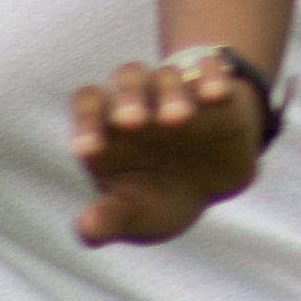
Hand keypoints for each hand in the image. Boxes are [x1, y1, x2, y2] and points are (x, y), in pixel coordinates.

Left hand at [70, 55, 262, 247]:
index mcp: (111, 127)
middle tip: (132, 121)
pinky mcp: (216, 94)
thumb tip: (88, 229)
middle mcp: (142, 101)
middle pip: (128, 80)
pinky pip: (210, 71)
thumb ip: (111, 218)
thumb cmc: (158, 196)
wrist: (212, 184)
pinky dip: (211, 77)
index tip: (87, 150)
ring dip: (170, 92)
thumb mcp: (137, 214)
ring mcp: (179, 94)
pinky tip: (215, 96)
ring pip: (167, 76)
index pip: (88, 106)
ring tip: (177, 118)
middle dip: (128, 97)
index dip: (84, 121)